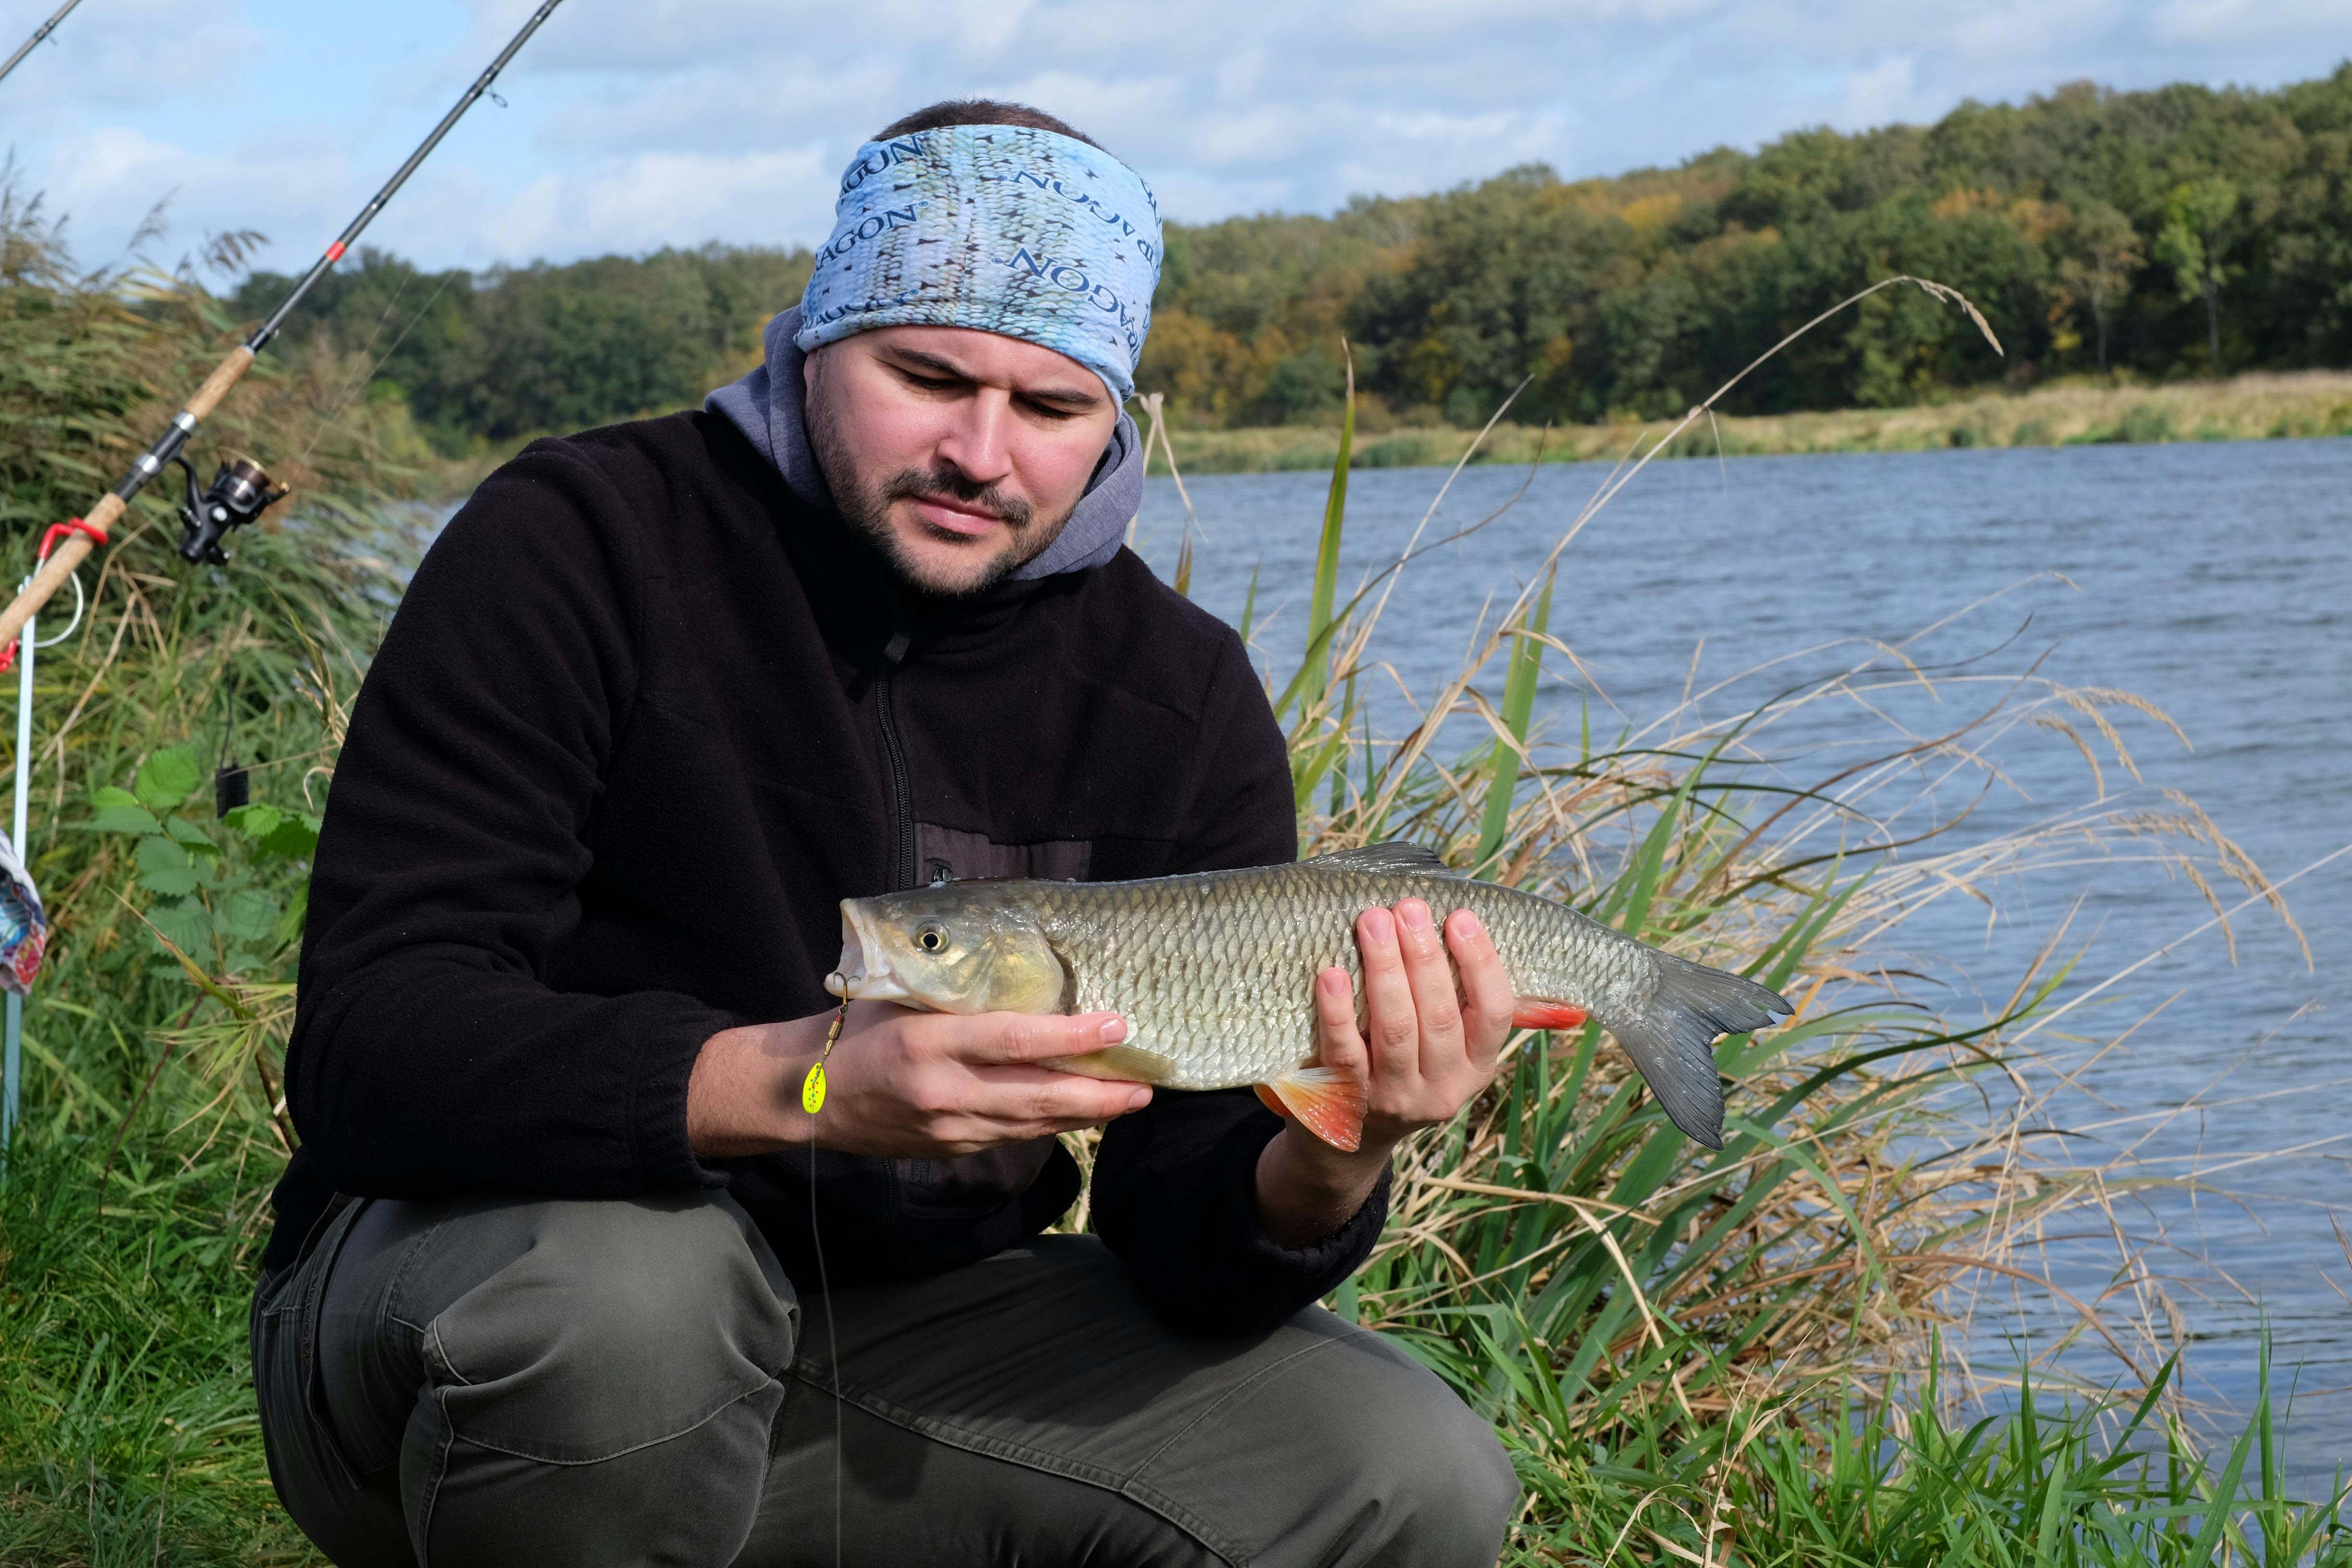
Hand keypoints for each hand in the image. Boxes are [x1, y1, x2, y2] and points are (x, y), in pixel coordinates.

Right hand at [688, 1004, 1148, 1158]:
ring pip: (1032, 1124)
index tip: (1116, 1026)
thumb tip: (1024, 971)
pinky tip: (1082, 1116)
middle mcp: (944, 1091)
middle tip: (1147, 1084)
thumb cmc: (859, 1030)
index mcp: (930, 1042)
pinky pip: (1012, 1138)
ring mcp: (949, 1128)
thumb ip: (957, 993)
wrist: (809, 1097)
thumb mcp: (902, 996)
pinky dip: (1051, 1127)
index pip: (1015, 1041)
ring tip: (1131, 1100)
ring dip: (1086, 1116)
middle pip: (1038, 1096)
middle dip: (1099, 1094)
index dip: (1072, 1038)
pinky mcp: (951, 1150)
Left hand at [1254, 899, 1512, 1245]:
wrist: (1352, 1139)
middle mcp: (1443, 1087)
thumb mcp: (1454, 1050)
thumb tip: (1550, 981)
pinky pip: (1345, 1052)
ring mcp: (1396, 1097)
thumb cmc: (1408, 1065)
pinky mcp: (1348, 1101)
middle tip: (1407, 907)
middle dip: (1424, 956)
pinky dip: (1338, 1011)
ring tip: (1373, 922)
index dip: (1481, 963)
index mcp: (1477, 1065)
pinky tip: (1331, 973)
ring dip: (1384, 970)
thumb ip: (1480, 1007)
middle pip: (1440, 1016)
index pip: (1495, 1014)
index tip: (1461, 916)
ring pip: (1397, 1030)